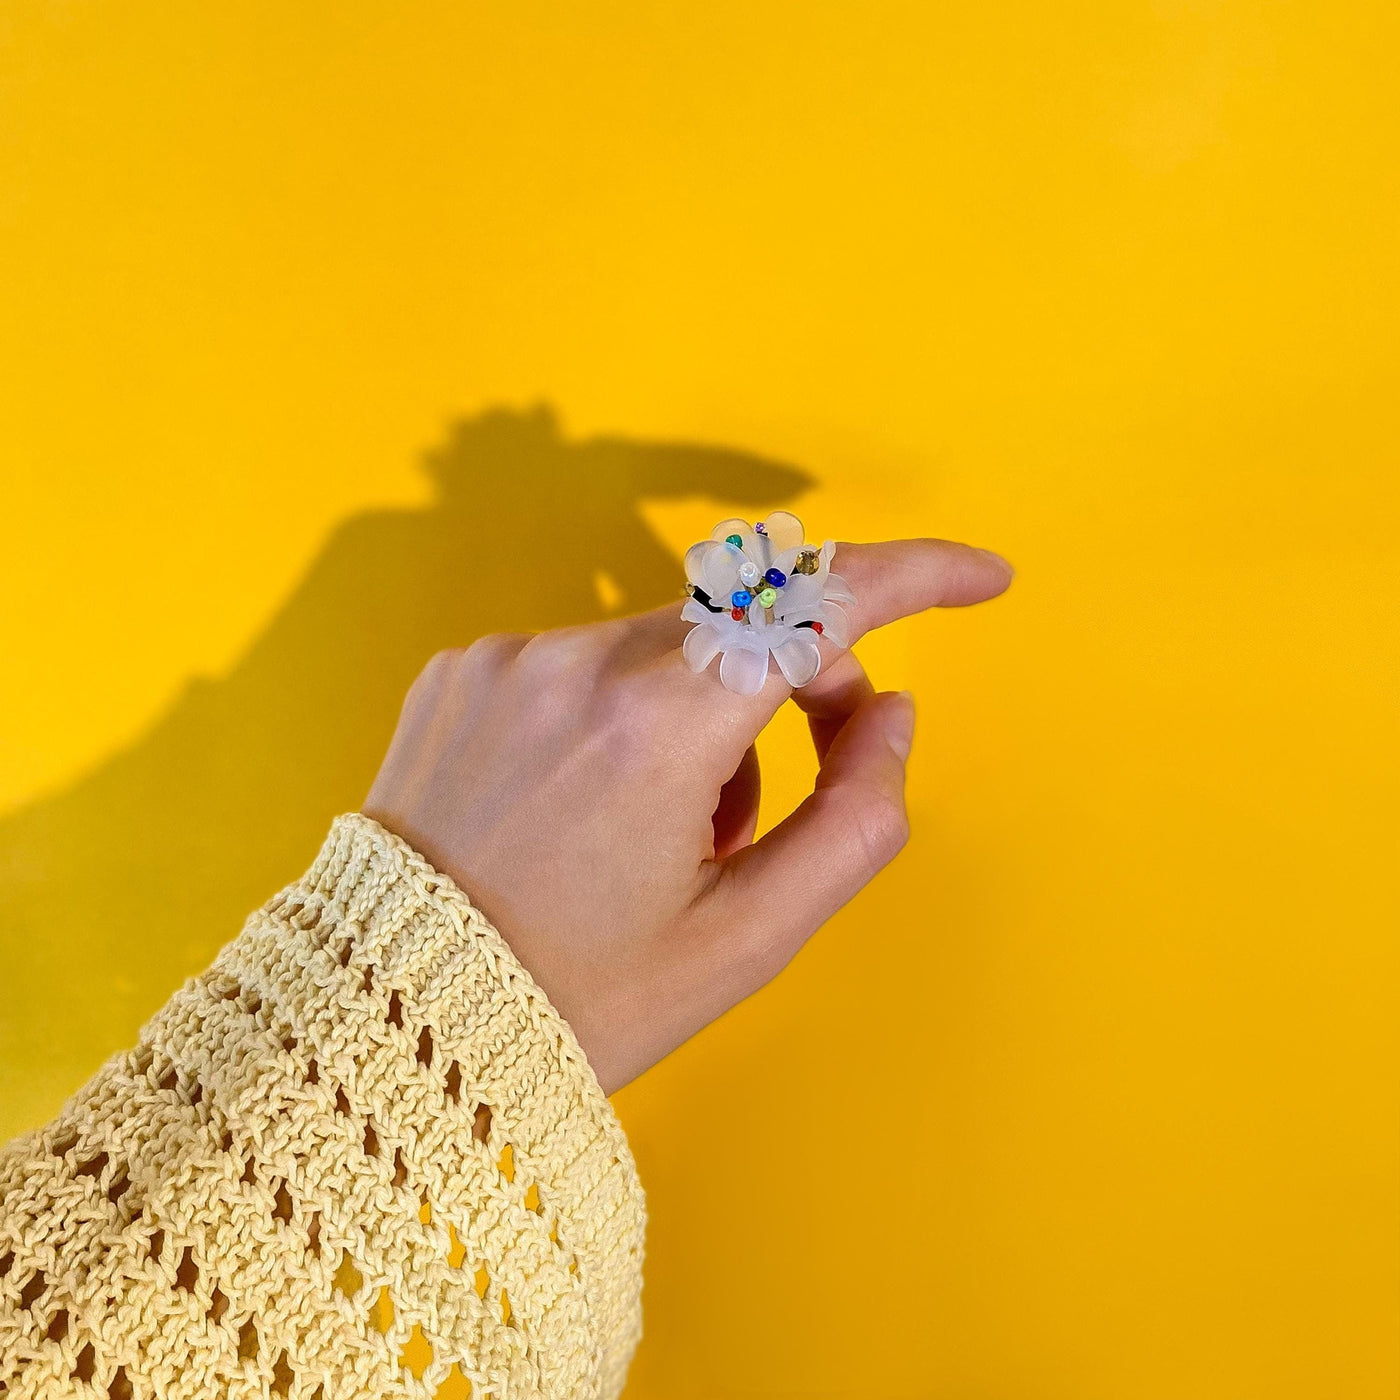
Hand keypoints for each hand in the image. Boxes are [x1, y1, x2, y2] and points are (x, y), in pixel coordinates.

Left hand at [363, 538, 1012, 1091]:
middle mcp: (573, 663)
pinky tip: (599, 805)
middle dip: (808, 675)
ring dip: (708, 708)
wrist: (393, 1025)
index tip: (982, 576)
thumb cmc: (579, 999)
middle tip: (818, 768)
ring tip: (677, 826)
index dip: (917, 576)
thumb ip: (856, 819)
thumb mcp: (747, 939)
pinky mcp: (460, 669)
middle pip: (749, 618)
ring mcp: (506, 657)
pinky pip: (585, 659)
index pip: (816, 603)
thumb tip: (886, 715)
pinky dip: (627, 709)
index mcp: (653, 727)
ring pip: (668, 641)